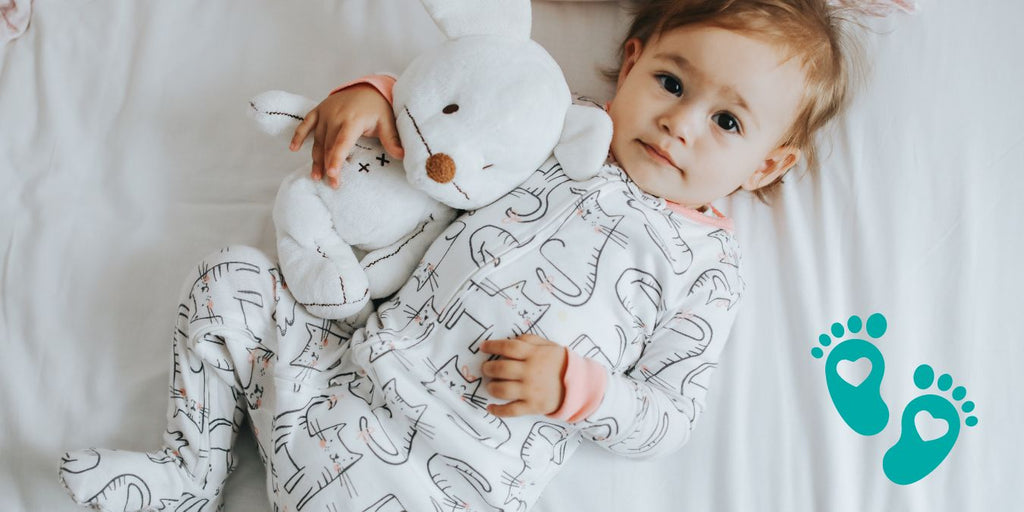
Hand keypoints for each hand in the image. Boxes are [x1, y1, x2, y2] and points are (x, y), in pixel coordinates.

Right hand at [289, 83, 403, 187]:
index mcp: (352, 120)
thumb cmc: (378, 107)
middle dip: (328, 166)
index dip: (336, 159)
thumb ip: (392, 139)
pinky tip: (293, 149)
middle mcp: (335, 116)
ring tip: (316, 176)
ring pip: (318, 139)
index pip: (342, 143)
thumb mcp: (387, 121)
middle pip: (329, 146)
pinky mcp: (319, 110)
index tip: (333, 174)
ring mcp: (325, 113)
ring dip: (315, 158)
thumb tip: (402, 156)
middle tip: (331, 184)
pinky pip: (306, 123)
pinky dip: (299, 135)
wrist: (368, 87)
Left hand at [480, 334, 566, 417]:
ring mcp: (530, 391)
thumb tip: (511, 339)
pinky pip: (511, 410)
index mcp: (534, 354)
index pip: (508, 348)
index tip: (483, 347)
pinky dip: (498, 411)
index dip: (492, 346)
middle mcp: (530, 372)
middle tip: (486, 368)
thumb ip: (530, 340)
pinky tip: (490, 408)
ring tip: (491, 385)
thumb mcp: (548, 345)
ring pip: (502, 390)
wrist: (579, 385)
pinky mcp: (532, 406)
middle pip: (501, 369)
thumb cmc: (561, 363)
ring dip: (491, 387)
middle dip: (488, 368)